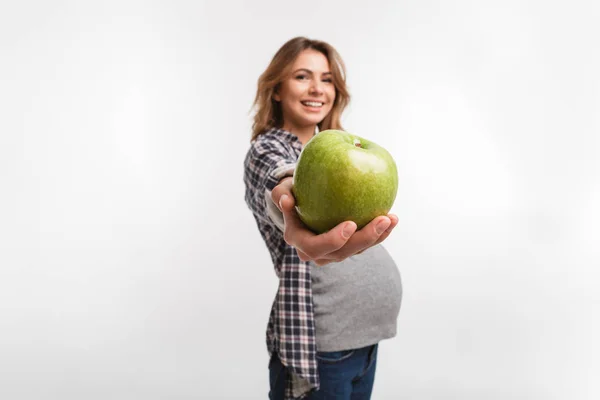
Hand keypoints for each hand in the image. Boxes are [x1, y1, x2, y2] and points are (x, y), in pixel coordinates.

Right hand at [271, 177, 397, 265]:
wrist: (302, 203)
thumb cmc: (292, 193)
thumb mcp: (283, 190)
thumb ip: (281, 194)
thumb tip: (286, 200)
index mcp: (299, 240)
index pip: (316, 246)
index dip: (334, 239)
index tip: (351, 223)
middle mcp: (317, 252)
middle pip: (342, 253)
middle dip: (364, 239)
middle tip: (382, 220)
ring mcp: (334, 252)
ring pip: (357, 250)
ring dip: (377, 237)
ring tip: (392, 218)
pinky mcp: (348, 246)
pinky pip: (366, 243)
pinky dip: (380, 233)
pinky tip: (393, 218)